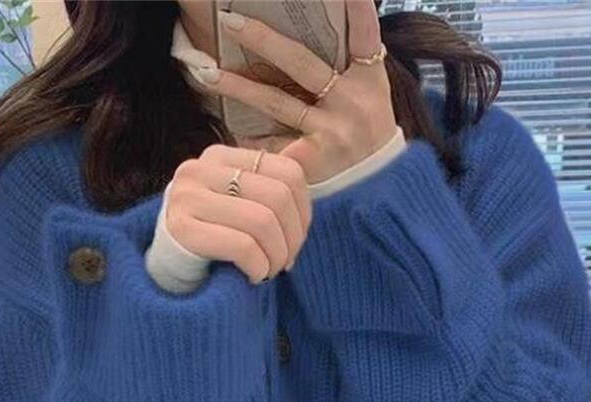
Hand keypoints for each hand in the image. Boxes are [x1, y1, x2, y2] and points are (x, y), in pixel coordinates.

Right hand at [166, 143, 311, 282]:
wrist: (169, 264)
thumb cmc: (212, 234)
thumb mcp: (242, 201)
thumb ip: (273, 179)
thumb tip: (309, 148)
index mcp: (221, 157)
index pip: (288, 172)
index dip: (304, 211)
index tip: (296, 238)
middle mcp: (200, 169)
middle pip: (278, 197)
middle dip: (292, 238)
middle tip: (286, 261)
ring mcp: (187, 197)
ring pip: (262, 221)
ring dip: (276, 256)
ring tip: (270, 270)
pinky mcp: (182, 229)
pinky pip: (241, 246)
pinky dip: (258, 267)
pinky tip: (254, 276)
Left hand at [204, 0, 398, 183]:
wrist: (382, 194)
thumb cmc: (371, 139)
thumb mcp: (373, 98)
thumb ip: (352, 67)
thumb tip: (331, 22)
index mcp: (369, 81)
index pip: (364, 36)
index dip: (356, 9)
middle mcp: (351, 102)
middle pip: (301, 63)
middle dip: (263, 39)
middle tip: (230, 21)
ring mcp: (331, 133)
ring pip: (277, 102)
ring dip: (239, 86)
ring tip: (208, 74)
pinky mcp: (313, 161)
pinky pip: (273, 145)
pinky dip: (251, 140)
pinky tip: (226, 134)